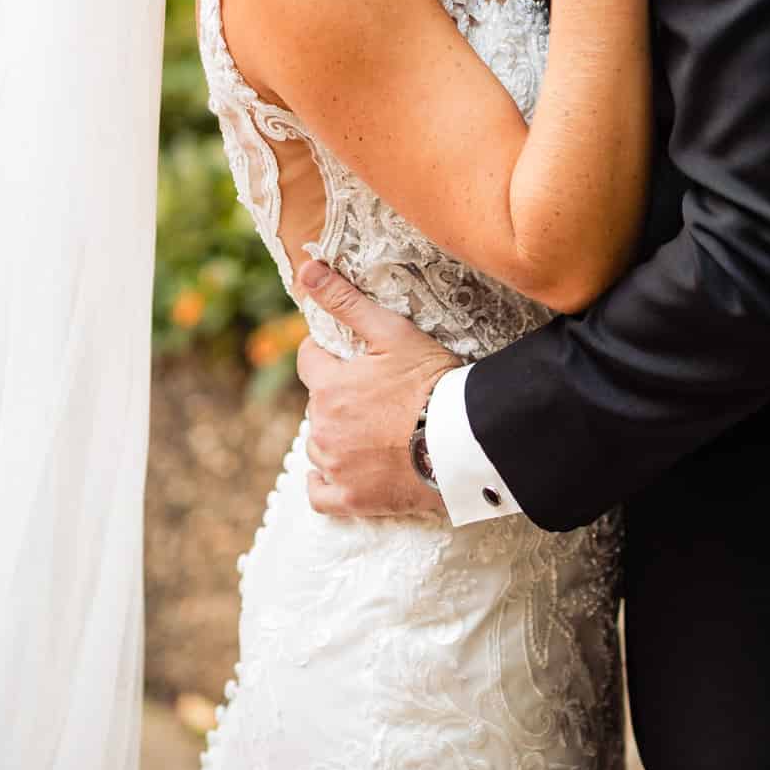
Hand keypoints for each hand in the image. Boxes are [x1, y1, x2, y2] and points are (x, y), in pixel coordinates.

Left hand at [295, 260, 458, 518]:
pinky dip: (326, 482)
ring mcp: (336, 467)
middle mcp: (323, 428)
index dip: (329, 354)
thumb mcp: (391, 332)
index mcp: (329, 387)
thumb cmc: (431, 381)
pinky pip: (320, 494)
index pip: (309, 361)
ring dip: (336, 435)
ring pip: (319, 446)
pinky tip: (342, 471)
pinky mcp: (352, 500)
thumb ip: (345, 301)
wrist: (462, 442)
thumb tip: (307, 269)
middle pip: (318, 405)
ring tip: (372, 430)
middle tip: (376, 394)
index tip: (352, 357)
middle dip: (338, 396)